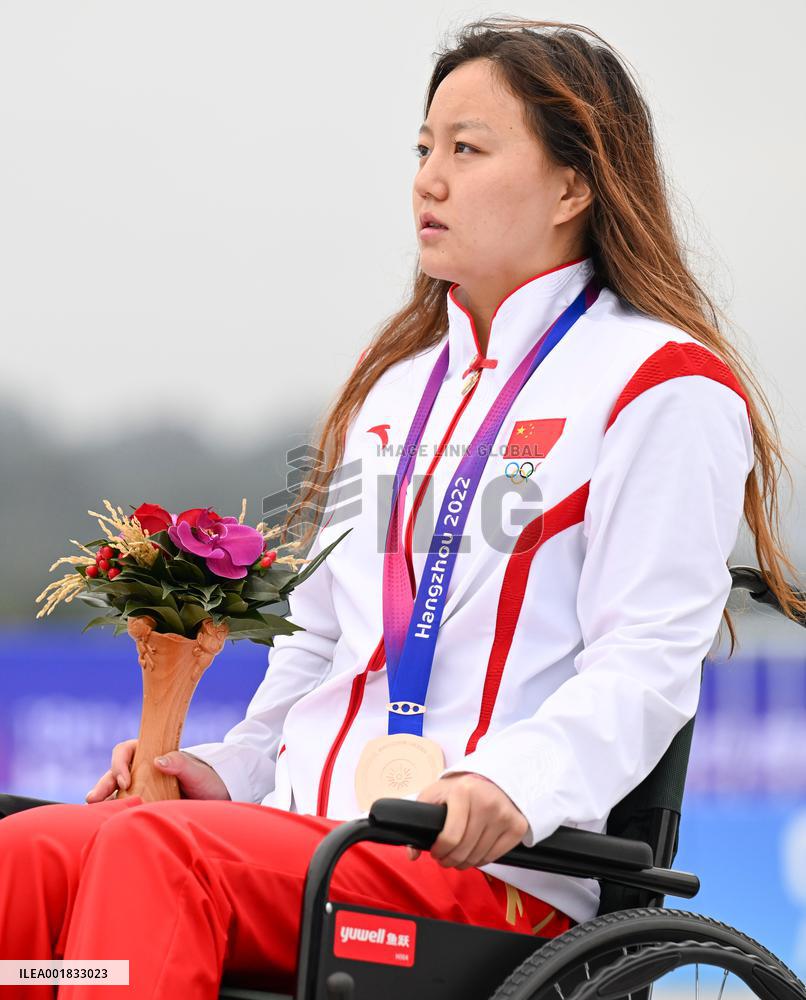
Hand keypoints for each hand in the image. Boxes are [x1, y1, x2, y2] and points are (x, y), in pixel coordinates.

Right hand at [85, 740, 230, 801]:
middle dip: (103, 784)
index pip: (126, 751)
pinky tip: (106, 824)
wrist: (218, 799)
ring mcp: (141, 789)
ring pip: (115, 792)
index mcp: (151, 753)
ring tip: (93, 811)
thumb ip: (180, 763)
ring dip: (103, 800)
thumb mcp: (196, 771)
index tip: (125, 780)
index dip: (119, 763)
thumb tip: (157, 761)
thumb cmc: (207, 780)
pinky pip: (124, 809)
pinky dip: (113, 814)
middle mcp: (142, 770)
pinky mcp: (142, 807)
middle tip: (93, 798)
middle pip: (115, 773)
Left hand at [406, 772, 528, 869]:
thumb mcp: (435, 795)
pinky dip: (481, 859)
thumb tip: (412, 852)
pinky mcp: (517, 826)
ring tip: (459, 854)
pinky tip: (475, 850)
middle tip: (445, 857)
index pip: (449, 838)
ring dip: (465, 862)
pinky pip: (495, 857)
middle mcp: (486, 802)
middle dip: (449, 860)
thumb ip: (419, 819)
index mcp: (463, 792)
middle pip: (463, 851)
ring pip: (478, 857)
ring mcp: (504, 815)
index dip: (439, 851)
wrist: (493, 779)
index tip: (436, 851)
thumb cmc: (460, 789)